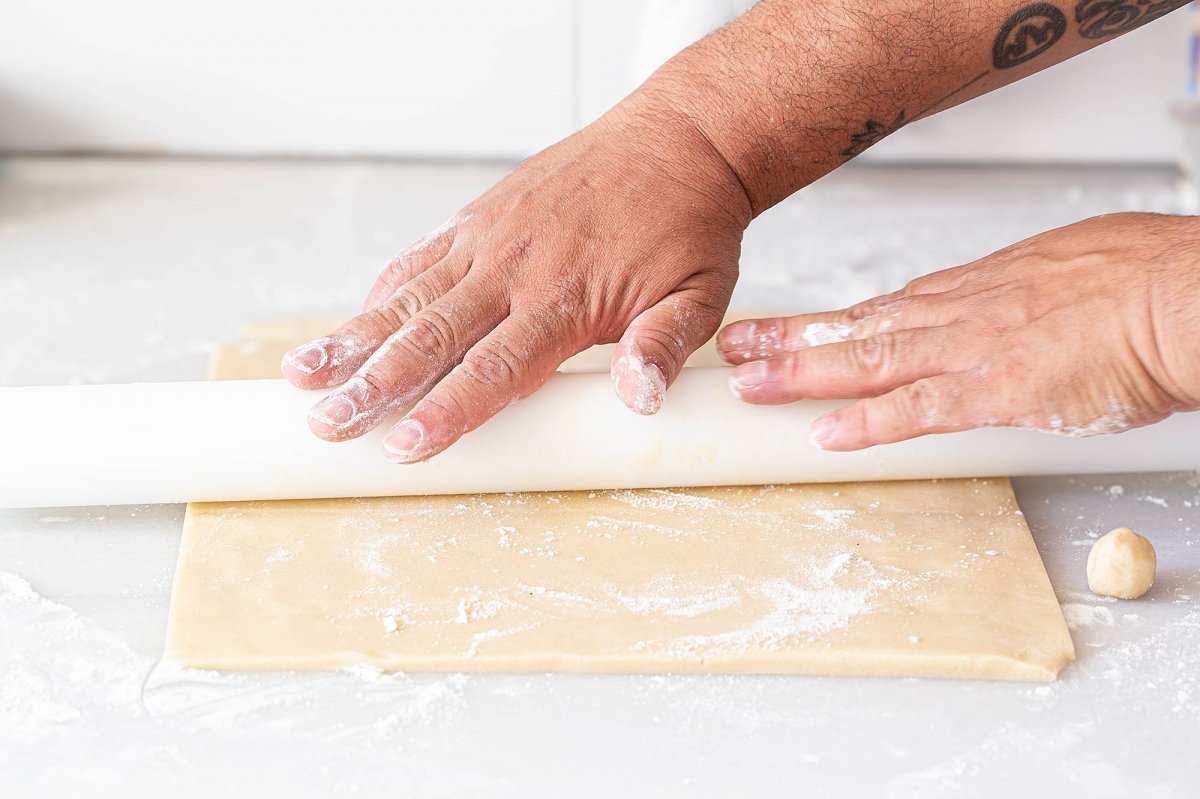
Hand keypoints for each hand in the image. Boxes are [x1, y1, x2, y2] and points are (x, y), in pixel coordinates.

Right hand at [281, 95, 751, 460]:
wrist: (677, 142)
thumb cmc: (688, 226)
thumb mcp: (701, 293)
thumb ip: (664, 345)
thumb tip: (638, 399)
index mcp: (564, 298)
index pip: (493, 370)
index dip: (444, 411)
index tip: (401, 446)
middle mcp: (513, 269)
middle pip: (431, 338)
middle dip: (374, 386)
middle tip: (326, 425)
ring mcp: (489, 239)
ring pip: (408, 297)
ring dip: (353, 339)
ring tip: (303, 375)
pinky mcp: (481, 217)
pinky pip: (419, 259)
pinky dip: (381, 293)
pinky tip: (351, 324)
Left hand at [717, 213, 1199, 448]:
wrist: (1187, 295)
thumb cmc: (1146, 279)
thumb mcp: (1071, 267)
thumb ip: (1026, 291)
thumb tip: (1013, 301)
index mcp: (980, 287)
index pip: (888, 306)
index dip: (833, 322)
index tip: (792, 328)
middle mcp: (963, 312)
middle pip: (861, 326)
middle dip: (792, 339)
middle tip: (736, 347)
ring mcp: (976, 350)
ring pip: (872, 360)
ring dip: (805, 374)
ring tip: (750, 383)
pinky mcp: (1002, 389)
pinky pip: (922, 410)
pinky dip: (871, 422)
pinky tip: (826, 434)